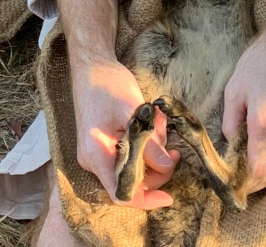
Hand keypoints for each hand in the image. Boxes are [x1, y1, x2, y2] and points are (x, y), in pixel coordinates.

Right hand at [70, 56, 179, 207]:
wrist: (90, 65)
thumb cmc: (107, 84)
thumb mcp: (134, 111)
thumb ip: (149, 142)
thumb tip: (167, 166)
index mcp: (96, 155)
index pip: (121, 193)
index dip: (146, 199)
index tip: (169, 197)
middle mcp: (94, 160)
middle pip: (129, 181)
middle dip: (155, 168)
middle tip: (174, 151)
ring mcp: (97, 152)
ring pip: (131, 167)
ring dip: (151, 153)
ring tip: (160, 126)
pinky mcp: (103, 144)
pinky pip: (127, 155)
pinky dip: (143, 145)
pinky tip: (152, 126)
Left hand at [222, 9, 265, 191]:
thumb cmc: (262, 61)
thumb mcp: (235, 86)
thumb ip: (230, 122)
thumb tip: (231, 147)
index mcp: (264, 118)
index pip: (259, 170)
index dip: (246, 183)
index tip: (237, 183)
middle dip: (259, 182)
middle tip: (247, 176)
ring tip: (263, 162)